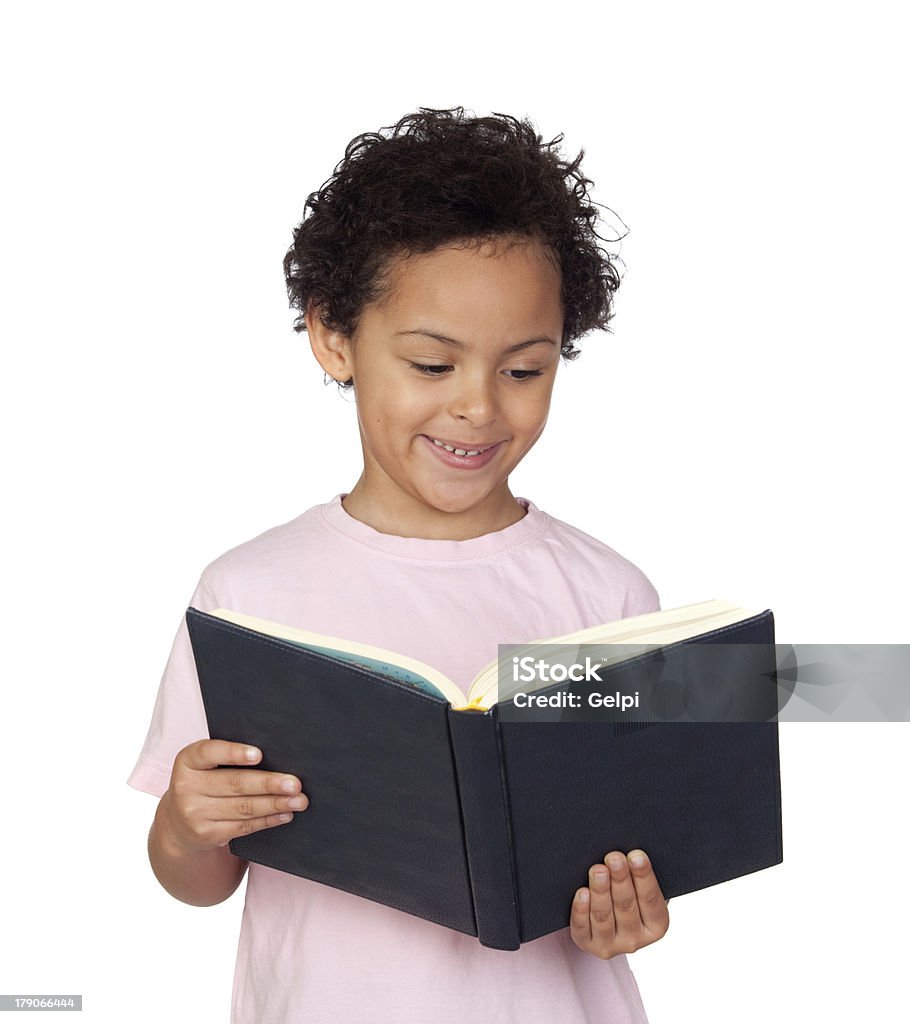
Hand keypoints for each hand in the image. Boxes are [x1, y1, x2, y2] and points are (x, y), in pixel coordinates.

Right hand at [159, 738, 308, 853]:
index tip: (259, 755)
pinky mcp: (207, 835)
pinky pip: (243, 826)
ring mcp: (195, 814)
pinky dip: (268, 820)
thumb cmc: (204, 781)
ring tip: (298, 800)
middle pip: (235, 784)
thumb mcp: (205, 764)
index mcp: (187, 761)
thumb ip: (229, 756)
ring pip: (243, 808)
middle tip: (295, 783)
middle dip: (269, 783)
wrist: (178, 821)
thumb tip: (275, 756)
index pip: (209, 752)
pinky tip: (284, 814)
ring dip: (275, 804)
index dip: (234, 753)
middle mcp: (186, 788)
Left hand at [570, 850, 668, 958]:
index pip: (651, 900)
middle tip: (614, 858)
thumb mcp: (640, 887)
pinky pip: (582, 928)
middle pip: (626, 906)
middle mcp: (635, 940)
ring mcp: (611, 945)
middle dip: (620, 879)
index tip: (636, 855)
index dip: (644, 877)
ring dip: (600, 891)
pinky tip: (582, 892)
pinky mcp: (588, 944)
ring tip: (598, 870)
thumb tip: (633, 850)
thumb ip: (639, 874)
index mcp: (656, 925)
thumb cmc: (628, 894)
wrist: (608, 919)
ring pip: (604, 916)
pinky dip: (581, 910)